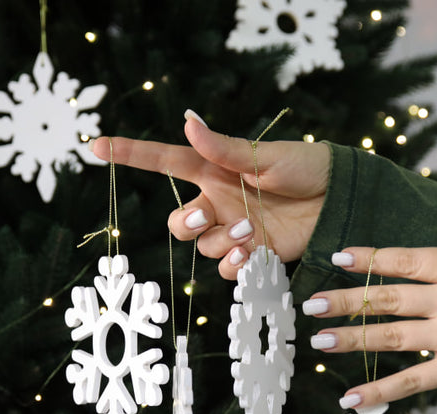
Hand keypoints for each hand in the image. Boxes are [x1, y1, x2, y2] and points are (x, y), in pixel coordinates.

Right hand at [91, 110, 330, 278]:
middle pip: (177, 222)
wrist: (340, 200)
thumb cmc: (306, 167)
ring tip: (251, 231)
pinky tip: (253, 254)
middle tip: (207, 216)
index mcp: (214, 170)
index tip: (96, 147)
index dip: (130, 154)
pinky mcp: (253, 254)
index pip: (163, 161)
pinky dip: (235, 265)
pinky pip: (227, 269)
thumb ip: (223, 148)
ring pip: (203, 247)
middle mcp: (218, 202)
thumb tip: (187, 121)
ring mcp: (234, 230)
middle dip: (184, 224)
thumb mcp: (265, 155)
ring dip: (220, 243)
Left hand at [304, 222, 436, 406]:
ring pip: (391, 335)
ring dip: (351, 338)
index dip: (370, 258)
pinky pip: (411, 382)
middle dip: (347, 300)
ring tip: (318, 341)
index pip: (406, 259)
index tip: (338, 257)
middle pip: (388, 297)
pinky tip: (351, 400)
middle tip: (312, 303)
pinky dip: (379, 393)